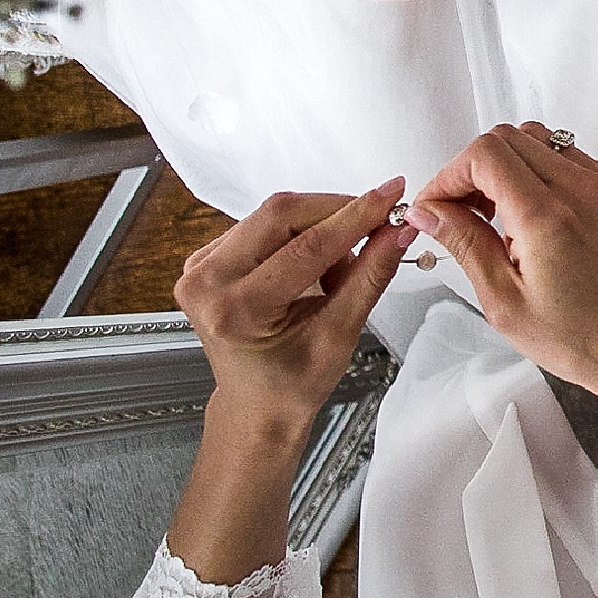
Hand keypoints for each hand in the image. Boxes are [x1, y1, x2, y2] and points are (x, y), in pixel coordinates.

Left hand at [174, 179, 411, 436]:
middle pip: (282, 215)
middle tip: (378, 222)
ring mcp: (198, 268)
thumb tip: (399, 230)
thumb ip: (370, 276)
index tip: (392, 194)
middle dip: (338, 213)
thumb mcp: (341, 333)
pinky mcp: (204, 258)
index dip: (357, 215)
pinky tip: (312, 264)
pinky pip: (262, 224)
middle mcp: (206, 284)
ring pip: (274, 215)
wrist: (256, 403)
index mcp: (237, 312)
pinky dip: (299, 233)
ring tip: (339, 267)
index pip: (307, 246)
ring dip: (320, 226)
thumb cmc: (293, 383)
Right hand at [404, 123, 597, 409]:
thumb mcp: (504, 300)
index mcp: (549, 217)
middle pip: (510, 137)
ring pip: (542, 141)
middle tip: (461, 210)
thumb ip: (465, 243)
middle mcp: (584, 190)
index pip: (486, 154)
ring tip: (496, 216)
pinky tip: (533, 218)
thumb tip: (430, 212)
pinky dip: (542, 174)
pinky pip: (572, 159)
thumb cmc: (579, 337)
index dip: (450, 175)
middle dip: (473, 168)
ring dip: (508, 167)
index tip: (437, 204)